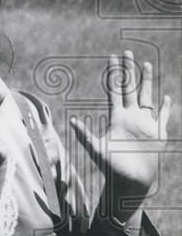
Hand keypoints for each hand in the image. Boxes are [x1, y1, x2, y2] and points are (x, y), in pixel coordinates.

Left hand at [71, 51, 170, 218]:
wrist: (130, 182)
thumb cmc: (111, 168)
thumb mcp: (96, 149)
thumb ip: (85, 135)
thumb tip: (70, 121)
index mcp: (117, 118)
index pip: (115, 90)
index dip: (115, 74)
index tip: (113, 58)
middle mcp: (131, 118)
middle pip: (130, 88)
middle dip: (129, 71)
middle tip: (127, 52)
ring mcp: (145, 124)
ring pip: (147, 96)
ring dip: (147, 81)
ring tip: (146, 64)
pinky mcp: (158, 134)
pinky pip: (163, 117)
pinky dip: (166, 108)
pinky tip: (166, 97)